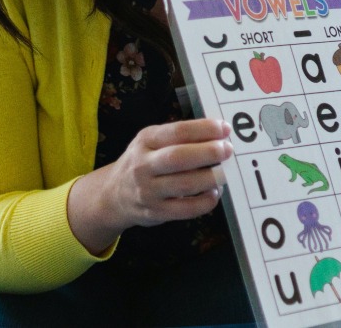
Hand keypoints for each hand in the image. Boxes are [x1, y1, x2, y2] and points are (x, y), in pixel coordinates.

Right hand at [68, 119, 232, 252]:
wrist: (113, 194)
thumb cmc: (142, 162)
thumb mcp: (151, 142)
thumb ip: (179, 137)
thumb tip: (219, 134)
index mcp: (145, 140)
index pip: (177, 132)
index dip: (204, 129)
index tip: (224, 129)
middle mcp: (143, 165)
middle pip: (179, 157)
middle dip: (208, 153)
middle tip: (227, 150)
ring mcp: (148, 191)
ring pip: (184, 185)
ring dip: (210, 178)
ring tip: (224, 174)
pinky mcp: (155, 212)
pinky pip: (185, 209)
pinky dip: (205, 202)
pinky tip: (214, 193)